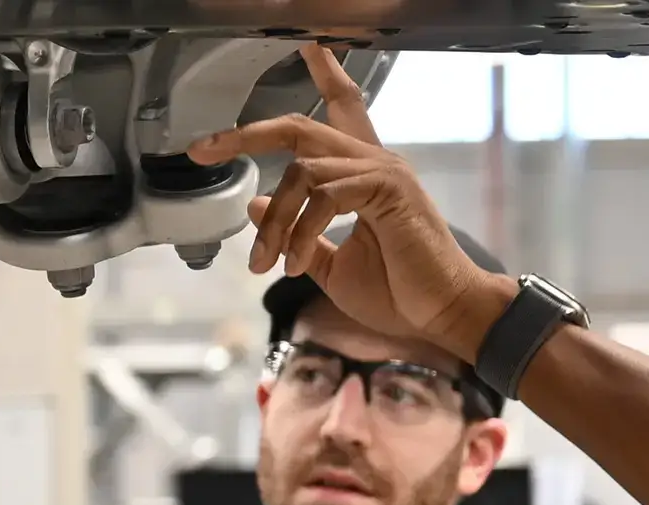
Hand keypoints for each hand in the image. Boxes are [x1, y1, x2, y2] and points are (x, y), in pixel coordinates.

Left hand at [187, 44, 506, 354]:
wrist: (444, 314)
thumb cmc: (400, 294)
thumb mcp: (333, 267)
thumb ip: (298, 234)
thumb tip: (255, 206)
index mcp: (365, 175)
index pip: (344, 109)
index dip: (325, 75)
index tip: (307, 46)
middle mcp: (375, 162)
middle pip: (301, 127)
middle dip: (248, 134)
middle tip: (204, 149)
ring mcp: (383, 171)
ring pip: (301, 171)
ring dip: (274, 220)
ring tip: (266, 262)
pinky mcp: (388, 189)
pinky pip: (324, 196)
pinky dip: (300, 231)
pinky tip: (294, 263)